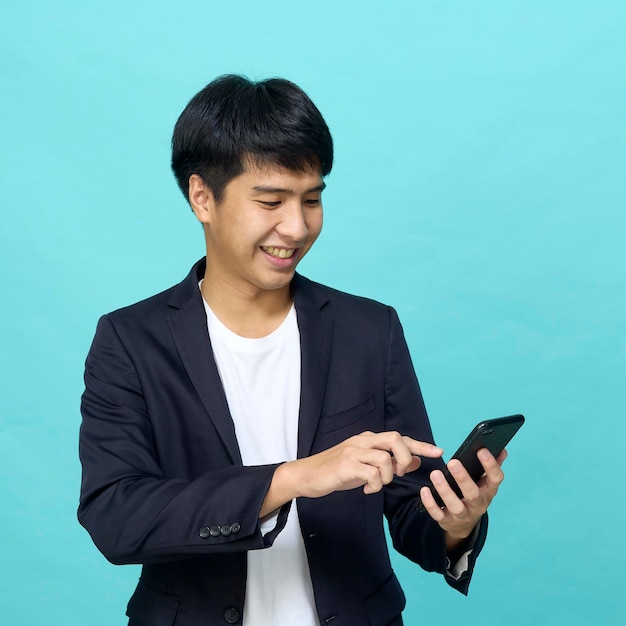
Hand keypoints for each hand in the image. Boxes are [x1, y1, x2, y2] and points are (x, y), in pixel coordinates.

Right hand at [261, 432, 442, 515]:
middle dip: (405, 457)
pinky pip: (371, 474)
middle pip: (395, 439)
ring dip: (387, 477)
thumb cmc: (336, 471)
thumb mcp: (365, 465)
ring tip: (377, 485)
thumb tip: (415, 460)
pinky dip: (374, 485)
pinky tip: (366, 490)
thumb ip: (389, 461)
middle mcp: (362, 441)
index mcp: (368, 439)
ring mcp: (353, 451)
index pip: (399, 438)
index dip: (420, 445)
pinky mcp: (346, 465)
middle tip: (401, 473)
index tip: (438, 451)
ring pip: (385, 459)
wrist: (306, 475)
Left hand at [419, 448, 506, 544]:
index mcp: (488, 491)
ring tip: (435, 474)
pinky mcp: (447, 521)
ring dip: (445, 490)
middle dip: (463, 478)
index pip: (495, 479)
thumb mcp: (485, 482)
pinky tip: (425, 490)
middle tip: (453, 462)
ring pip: (455, 506)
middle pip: (473, 494)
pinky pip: (438, 514)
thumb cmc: (474, 494)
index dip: (490, 465)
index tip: (481, 450)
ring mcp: (463, 514)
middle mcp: (478, 504)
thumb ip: (491, 466)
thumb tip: (502, 449)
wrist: (464, 524)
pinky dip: (430, 503)